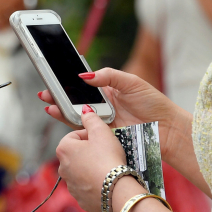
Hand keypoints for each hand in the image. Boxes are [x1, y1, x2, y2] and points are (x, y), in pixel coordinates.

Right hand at [39, 68, 191, 166]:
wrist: (166, 128)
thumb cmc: (153, 103)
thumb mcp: (131, 82)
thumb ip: (108, 76)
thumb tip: (85, 76)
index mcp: (109, 90)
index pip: (85, 84)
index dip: (70, 81)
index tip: (55, 76)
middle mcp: (103, 105)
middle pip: (77, 99)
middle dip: (59, 95)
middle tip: (45, 91)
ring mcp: (103, 121)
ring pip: (77, 114)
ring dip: (61, 109)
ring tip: (48, 103)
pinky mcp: (104, 135)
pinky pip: (84, 128)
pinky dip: (70, 122)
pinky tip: (60, 115)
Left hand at [55, 106, 128, 211]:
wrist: (116, 190)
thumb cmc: (107, 159)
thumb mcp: (101, 132)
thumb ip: (91, 118)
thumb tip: (84, 110)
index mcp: (63, 149)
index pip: (74, 135)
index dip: (89, 135)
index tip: (100, 139)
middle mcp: (62, 167)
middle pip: (76, 153)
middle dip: (89, 151)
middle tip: (105, 152)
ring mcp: (70, 184)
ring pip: (80, 170)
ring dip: (90, 167)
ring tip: (106, 166)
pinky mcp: (79, 198)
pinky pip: (86, 186)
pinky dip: (93, 183)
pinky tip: (105, 180)